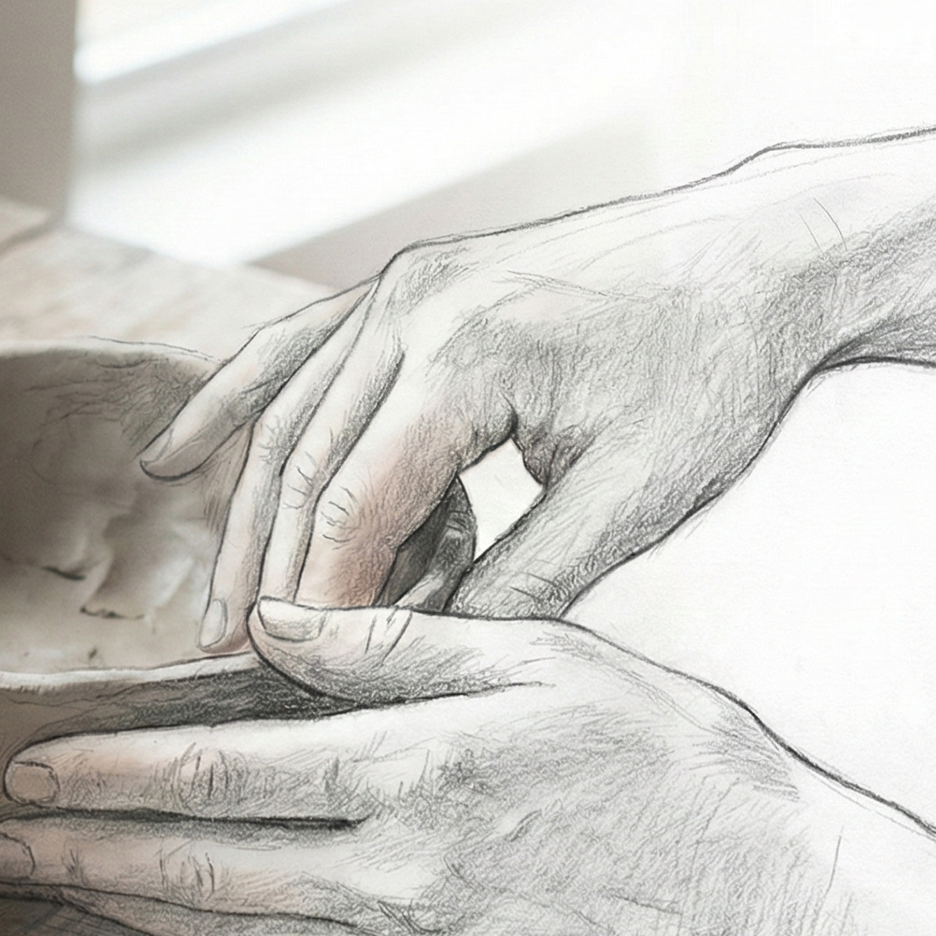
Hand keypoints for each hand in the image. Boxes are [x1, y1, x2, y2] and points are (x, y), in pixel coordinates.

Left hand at [0, 598, 935, 935]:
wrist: (788, 922)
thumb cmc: (681, 772)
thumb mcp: (553, 659)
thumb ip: (399, 640)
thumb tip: (270, 622)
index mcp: (419, 770)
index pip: (224, 771)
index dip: (115, 767)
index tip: (33, 759)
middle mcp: (399, 874)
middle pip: (201, 861)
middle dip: (85, 847)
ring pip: (234, 932)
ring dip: (130, 905)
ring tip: (55, 879)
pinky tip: (174, 930)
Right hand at [150, 63, 935, 640]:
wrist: (762, 253)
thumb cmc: (718, 373)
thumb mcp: (638, 498)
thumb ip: (527, 584)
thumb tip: (422, 667)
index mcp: (468, 358)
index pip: (353, 506)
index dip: (315, 603)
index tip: (287, 682)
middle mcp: (412, 309)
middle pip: (301, 465)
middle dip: (267, 575)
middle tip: (235, 668)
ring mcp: (400, 288)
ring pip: (288, 418)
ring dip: (250, 517)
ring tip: (220, 612)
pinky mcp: (406, 286)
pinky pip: (292, 349)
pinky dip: (232, 403)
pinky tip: (172, 460)